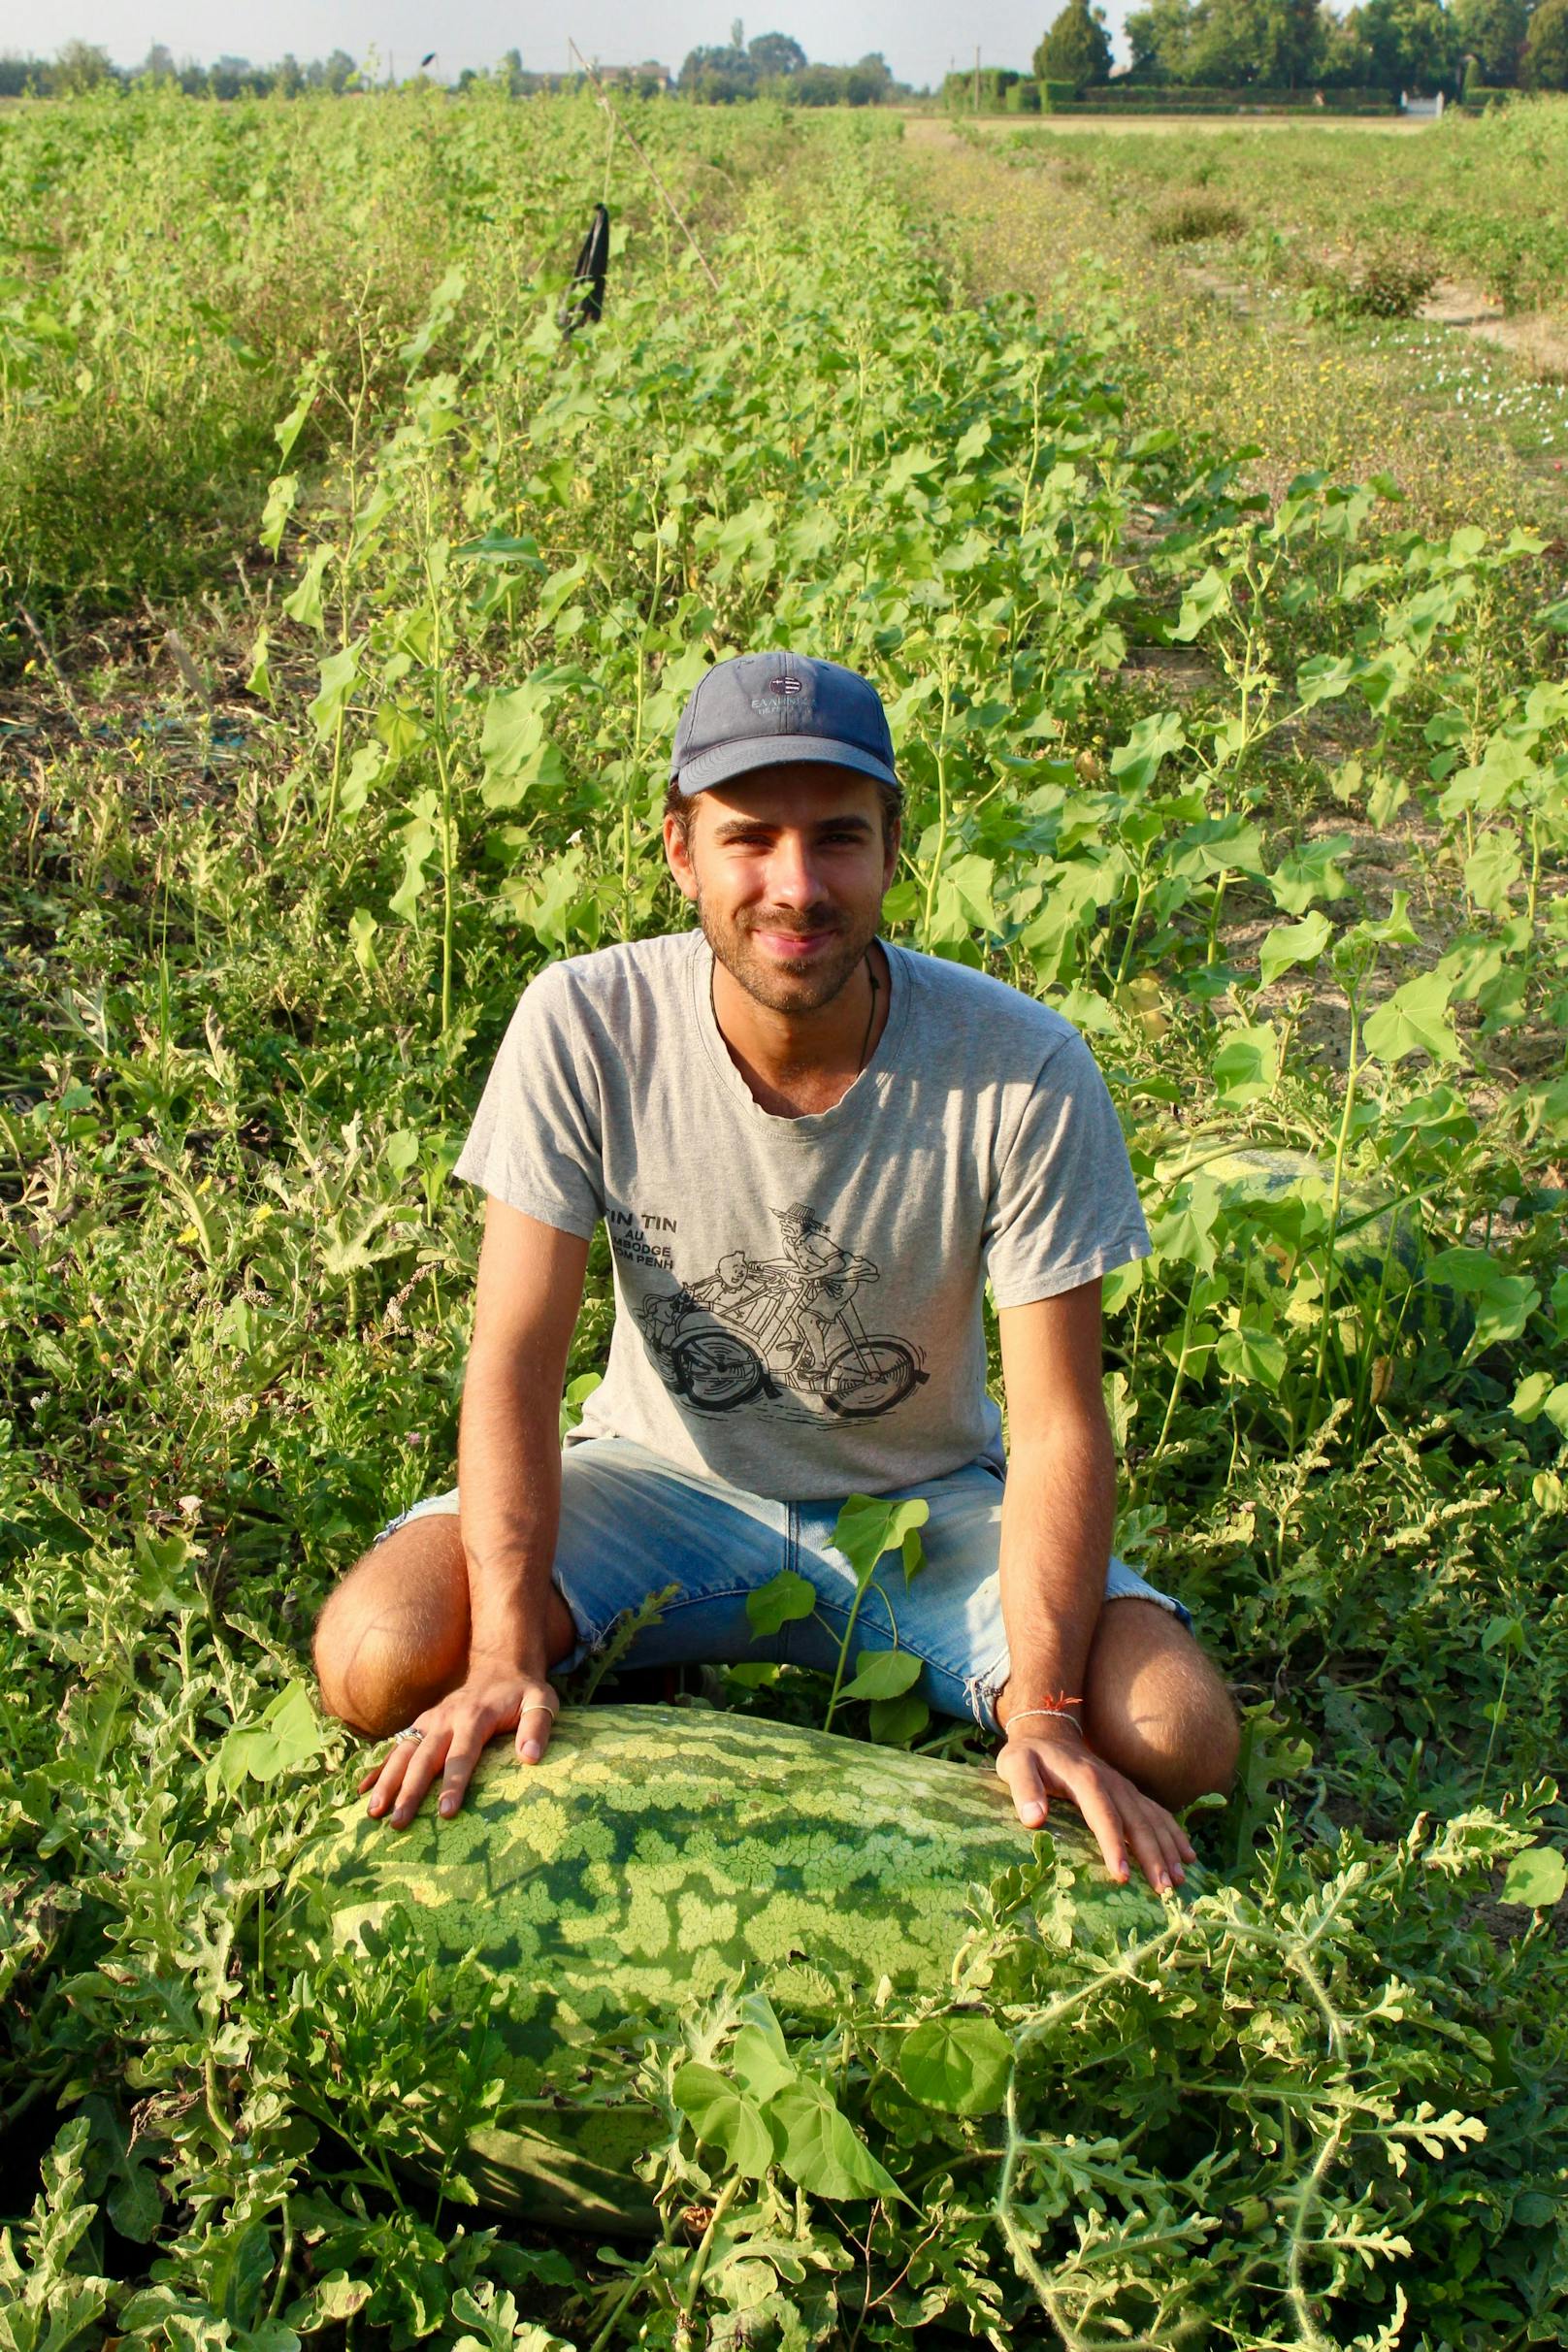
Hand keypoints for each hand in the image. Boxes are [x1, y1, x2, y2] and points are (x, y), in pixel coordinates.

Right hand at [358, 1655, 558, 1829]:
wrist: (499, 1664)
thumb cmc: (522, 1691)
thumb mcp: (541, 1701)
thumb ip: (537, 1727)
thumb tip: (530, 1757)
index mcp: (474, 1716)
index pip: (462, 1755)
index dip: (453, 1783)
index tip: (445, 1812)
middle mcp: (445, 1718)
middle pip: (424, 1758)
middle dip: (409, 1790)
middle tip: (398, 1822)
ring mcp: (429, 1721)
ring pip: (402, 1752)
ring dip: (386, 1781)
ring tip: (374, 1812)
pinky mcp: (421, 1725)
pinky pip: (396, 1747)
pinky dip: (379, 1768)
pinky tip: (362, 1792)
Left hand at [996, 1728, 1194, 1895]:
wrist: (1049, 1732)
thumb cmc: (1028, 1756)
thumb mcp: (1015, 1764)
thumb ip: (1023, 1788)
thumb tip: (1034, 1819)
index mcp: (1085, 1778)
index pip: (1103, 1815)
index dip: (1114, 1845)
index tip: (1122, 1875)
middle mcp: (1111, 1782)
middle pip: (1137, 1821)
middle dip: (1152, 1855)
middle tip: (1164, 1890)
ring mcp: (1124, 1787)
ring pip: (1152, 1819)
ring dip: (1168, 1849)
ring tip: (1179, 1881)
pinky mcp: (1129, 1793)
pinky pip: (1157, 1813)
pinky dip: (1174, 1834)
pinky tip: (1188, 1857)